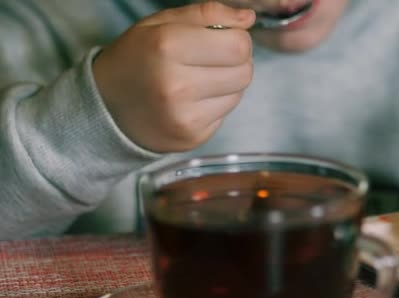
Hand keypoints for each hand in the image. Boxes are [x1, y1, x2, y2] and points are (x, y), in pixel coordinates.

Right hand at [93, 2, 255, 151]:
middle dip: (236, 61)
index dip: (238, 39)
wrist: (105, 108)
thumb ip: (206, 14)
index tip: (223, 39)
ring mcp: (185, 116)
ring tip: (200, 79)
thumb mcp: (160, 24)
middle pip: (245, 72)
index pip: (239, 45)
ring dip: (228, 83)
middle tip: (213, 59)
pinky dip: (217, 104)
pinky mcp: (192, 137)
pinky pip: (226, 114)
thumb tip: (248, 19)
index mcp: (167, 47)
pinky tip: (193, 99)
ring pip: (239, 93)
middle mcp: (177, 85)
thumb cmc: (136, 59)